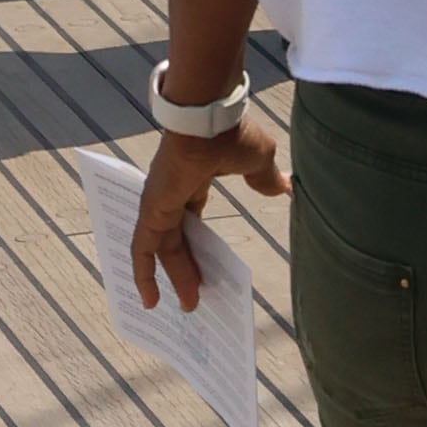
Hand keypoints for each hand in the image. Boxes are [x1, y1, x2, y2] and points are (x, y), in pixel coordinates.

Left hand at [130, 120, 285, 304]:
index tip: (207, 262)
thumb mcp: (257, 160)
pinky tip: (149, 300)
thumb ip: (264, 177)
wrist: (208, 119)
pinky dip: (144, 274)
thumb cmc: (230, 134)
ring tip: (189, 307)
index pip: (190, 217)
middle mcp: (172, 193)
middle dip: (186, 269)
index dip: (197, 242)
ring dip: (174, 278)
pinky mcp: (151, 211)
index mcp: (194, 179)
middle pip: (177, 240)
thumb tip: (283, 187)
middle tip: (197, 297)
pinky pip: (143, 249)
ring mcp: (159, 202)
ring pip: (162, 250)